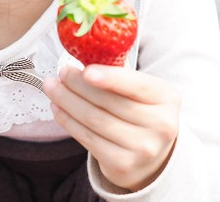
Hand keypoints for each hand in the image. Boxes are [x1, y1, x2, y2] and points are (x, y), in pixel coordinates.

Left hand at [43, 64, 179, 191]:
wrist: (153, 156)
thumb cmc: (141, 112)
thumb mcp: (141, 90)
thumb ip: (119, 73)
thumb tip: (84, 54)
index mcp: (166, 97)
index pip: (136, 85)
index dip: (110, 78)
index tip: (86, 71)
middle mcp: (161, 125)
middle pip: (109, 102)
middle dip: (78, 85)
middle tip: (60, 73)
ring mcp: (143, 148)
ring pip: (95, 120)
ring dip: (67, 101)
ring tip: (52, 87)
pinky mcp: (123, 165)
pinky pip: (88, 139)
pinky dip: (68, 122)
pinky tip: (58, 109)